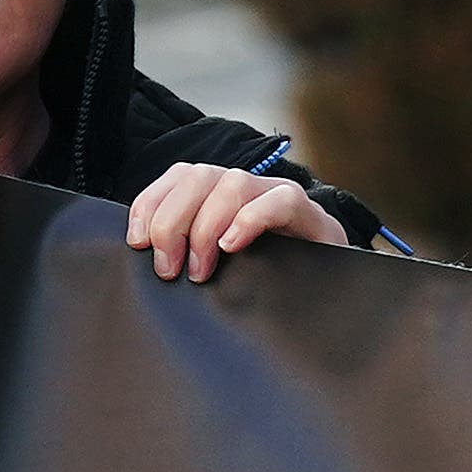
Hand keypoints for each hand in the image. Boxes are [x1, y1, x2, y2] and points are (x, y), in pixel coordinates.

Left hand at [128, 164, 347, 281]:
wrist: (333, 296)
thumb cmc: (268, 280)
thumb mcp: (218, 264)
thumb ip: (188, 250)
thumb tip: (147, 252)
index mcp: (219, 193)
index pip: (178, 176)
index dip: (151, 203)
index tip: (138, 242)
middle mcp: (247, 187)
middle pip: (199, 176)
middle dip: (173, 221)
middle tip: (169, 267)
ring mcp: (278, 195)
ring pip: (233, 183)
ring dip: (207, 226)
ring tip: (201, 268)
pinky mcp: (310, 214)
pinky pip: (279, 201)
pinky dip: (250, 220)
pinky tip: (234, 246)